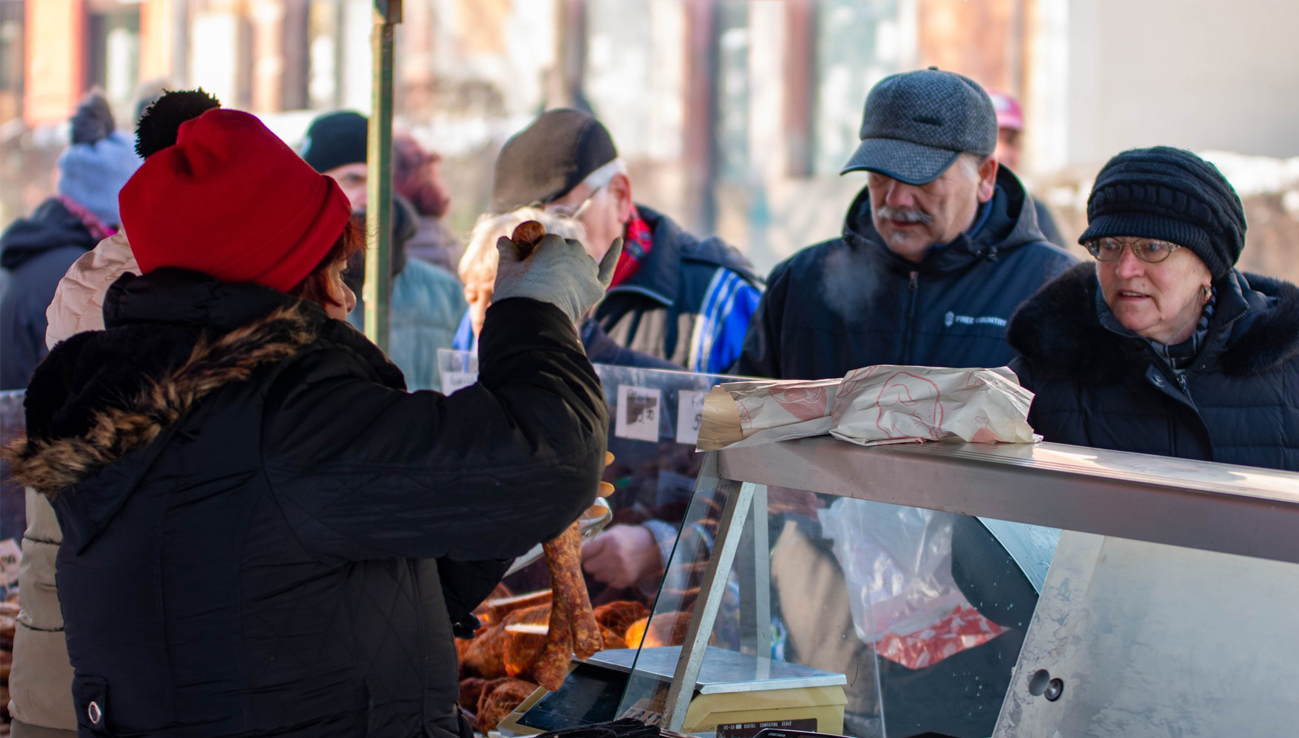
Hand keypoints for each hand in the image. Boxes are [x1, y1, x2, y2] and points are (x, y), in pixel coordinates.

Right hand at [493, 233, 621, 323]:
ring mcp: (588, 270)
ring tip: (559, 284)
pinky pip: (608, 268)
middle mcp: (575, 251)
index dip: (537, 255)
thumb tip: (503, 240)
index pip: (546, 243)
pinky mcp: (597, 288)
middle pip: (566, 250)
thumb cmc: (516, 295)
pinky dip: (614, 254)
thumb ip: (508, 251)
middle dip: (556, 259)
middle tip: (541, 279)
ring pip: (583, 261)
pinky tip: (618, 240)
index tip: (528, 268)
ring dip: (575, 266)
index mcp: (554, 242)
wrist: (532, 324)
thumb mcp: (507, 270)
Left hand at [581, 524, 660, 589]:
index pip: (583, 551)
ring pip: (597, 576)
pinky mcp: (625, 580)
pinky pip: (608, 582)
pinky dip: (611, 577)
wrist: (655, 548)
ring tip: (612, 561)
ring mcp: (621, 570)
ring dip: (601, 570)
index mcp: (610, 540)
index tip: (578, 554)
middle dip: (591, 562)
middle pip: (588, 566)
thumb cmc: (629, 537)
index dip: (580, 553)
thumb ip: (595, 537)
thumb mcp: (614, 531)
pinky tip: (620, 568)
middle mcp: (615, 556)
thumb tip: (575, 541)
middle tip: (599, 556)